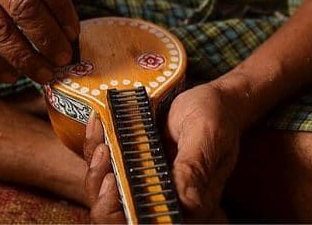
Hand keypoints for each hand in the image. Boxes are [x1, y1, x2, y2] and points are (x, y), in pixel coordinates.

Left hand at [84, 82, 245, 222]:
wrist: (214, 100)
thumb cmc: (217, 116)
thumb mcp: (206, 135)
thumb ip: (194, 166)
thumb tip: (186, 201)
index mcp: (190, 202)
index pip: (149, 222)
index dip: (123, 210)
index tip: (112, 180)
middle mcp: (165, 198)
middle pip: (119, 213)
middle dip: (100, 187)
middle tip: (103, 152)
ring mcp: (147, 182)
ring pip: (105, 191)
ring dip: (95, 164)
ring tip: (101, 134)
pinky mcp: (136, 165)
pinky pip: (107, 165)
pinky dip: (95, 146)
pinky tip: (98, 123)